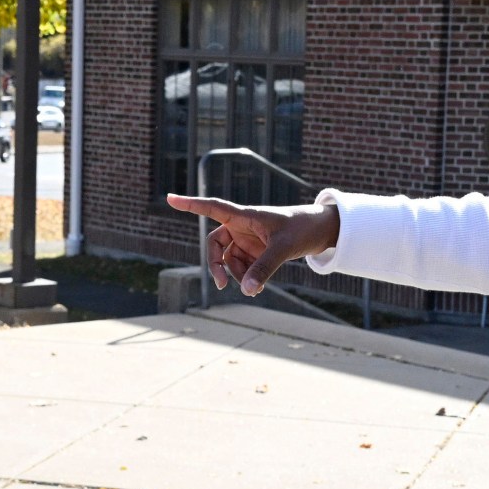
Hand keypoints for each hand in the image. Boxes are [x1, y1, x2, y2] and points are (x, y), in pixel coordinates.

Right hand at [164, 192, 343, 295]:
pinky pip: (241, 267)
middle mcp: (241, 227)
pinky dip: (246, 278)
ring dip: (236, 275)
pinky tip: (258, 287)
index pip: (212, 208)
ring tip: (254, 287)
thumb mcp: (283, 248)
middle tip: (223, 285)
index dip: (190, 204)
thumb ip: (264, 269)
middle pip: (215, 245)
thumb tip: (247, 290)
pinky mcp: (255, 252)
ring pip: (228, 260)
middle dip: (216, 265)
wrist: (320, 231)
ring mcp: (247, 240)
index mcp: (244, 216)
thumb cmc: (302, 228)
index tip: (169, 198)